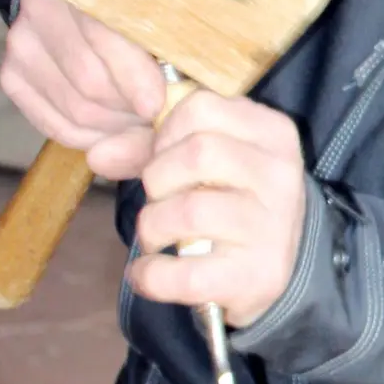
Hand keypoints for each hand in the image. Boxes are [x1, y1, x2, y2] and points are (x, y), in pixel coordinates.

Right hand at [0, 0, 165, 178]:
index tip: (156, 105)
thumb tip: (171, 98)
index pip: (104, 36)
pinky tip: (112, 131)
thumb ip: (167, 44)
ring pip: (76, 110)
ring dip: (116, 128)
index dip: (133, 77)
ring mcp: (22, 43)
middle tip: (158, 119)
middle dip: (131, 111)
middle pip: (90, 82)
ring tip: (140, 123)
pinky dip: (91, 138)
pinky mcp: (12, 76)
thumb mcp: (156, 10)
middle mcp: (42, 7)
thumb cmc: (135, 8)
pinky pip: (56, 126)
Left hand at [127, 90, 308, 326]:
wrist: (285, 268)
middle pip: (195, 153)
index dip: (164, 133)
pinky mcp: (257, 275)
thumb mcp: (206, 164)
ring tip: (156, 236)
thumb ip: (151, 149)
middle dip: (157, 178)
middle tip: (160, 199)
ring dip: (151, 227)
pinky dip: (151, 275)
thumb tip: (97, 153)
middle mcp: (280, 174)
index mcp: (272, 132)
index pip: (201, 107)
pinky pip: (185, 273)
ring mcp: (271, 227)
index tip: (163, 157)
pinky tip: (147, 273)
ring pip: (187, 211)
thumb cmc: (236, 201)